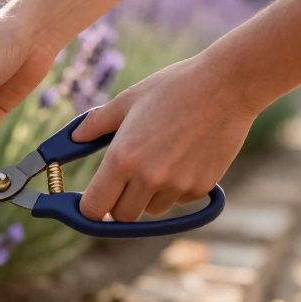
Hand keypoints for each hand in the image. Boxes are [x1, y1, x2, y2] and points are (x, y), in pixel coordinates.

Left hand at [73, 56, 257, 220]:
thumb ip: (95, 124)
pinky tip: (183, 157)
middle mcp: (148, 178)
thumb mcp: (127, 100)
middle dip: (117, 203)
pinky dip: (175, 188)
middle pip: (122, 216)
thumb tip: (73, 139)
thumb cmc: (173, 88)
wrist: (227, 86)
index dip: (89, 207)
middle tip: (122, 180)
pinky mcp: (202, 187)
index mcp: (122, 158)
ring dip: (147, 196)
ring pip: (151, 209)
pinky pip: (178, 200)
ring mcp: (177, 185)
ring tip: (158, 158)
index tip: (90, 199)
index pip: (94, 208)